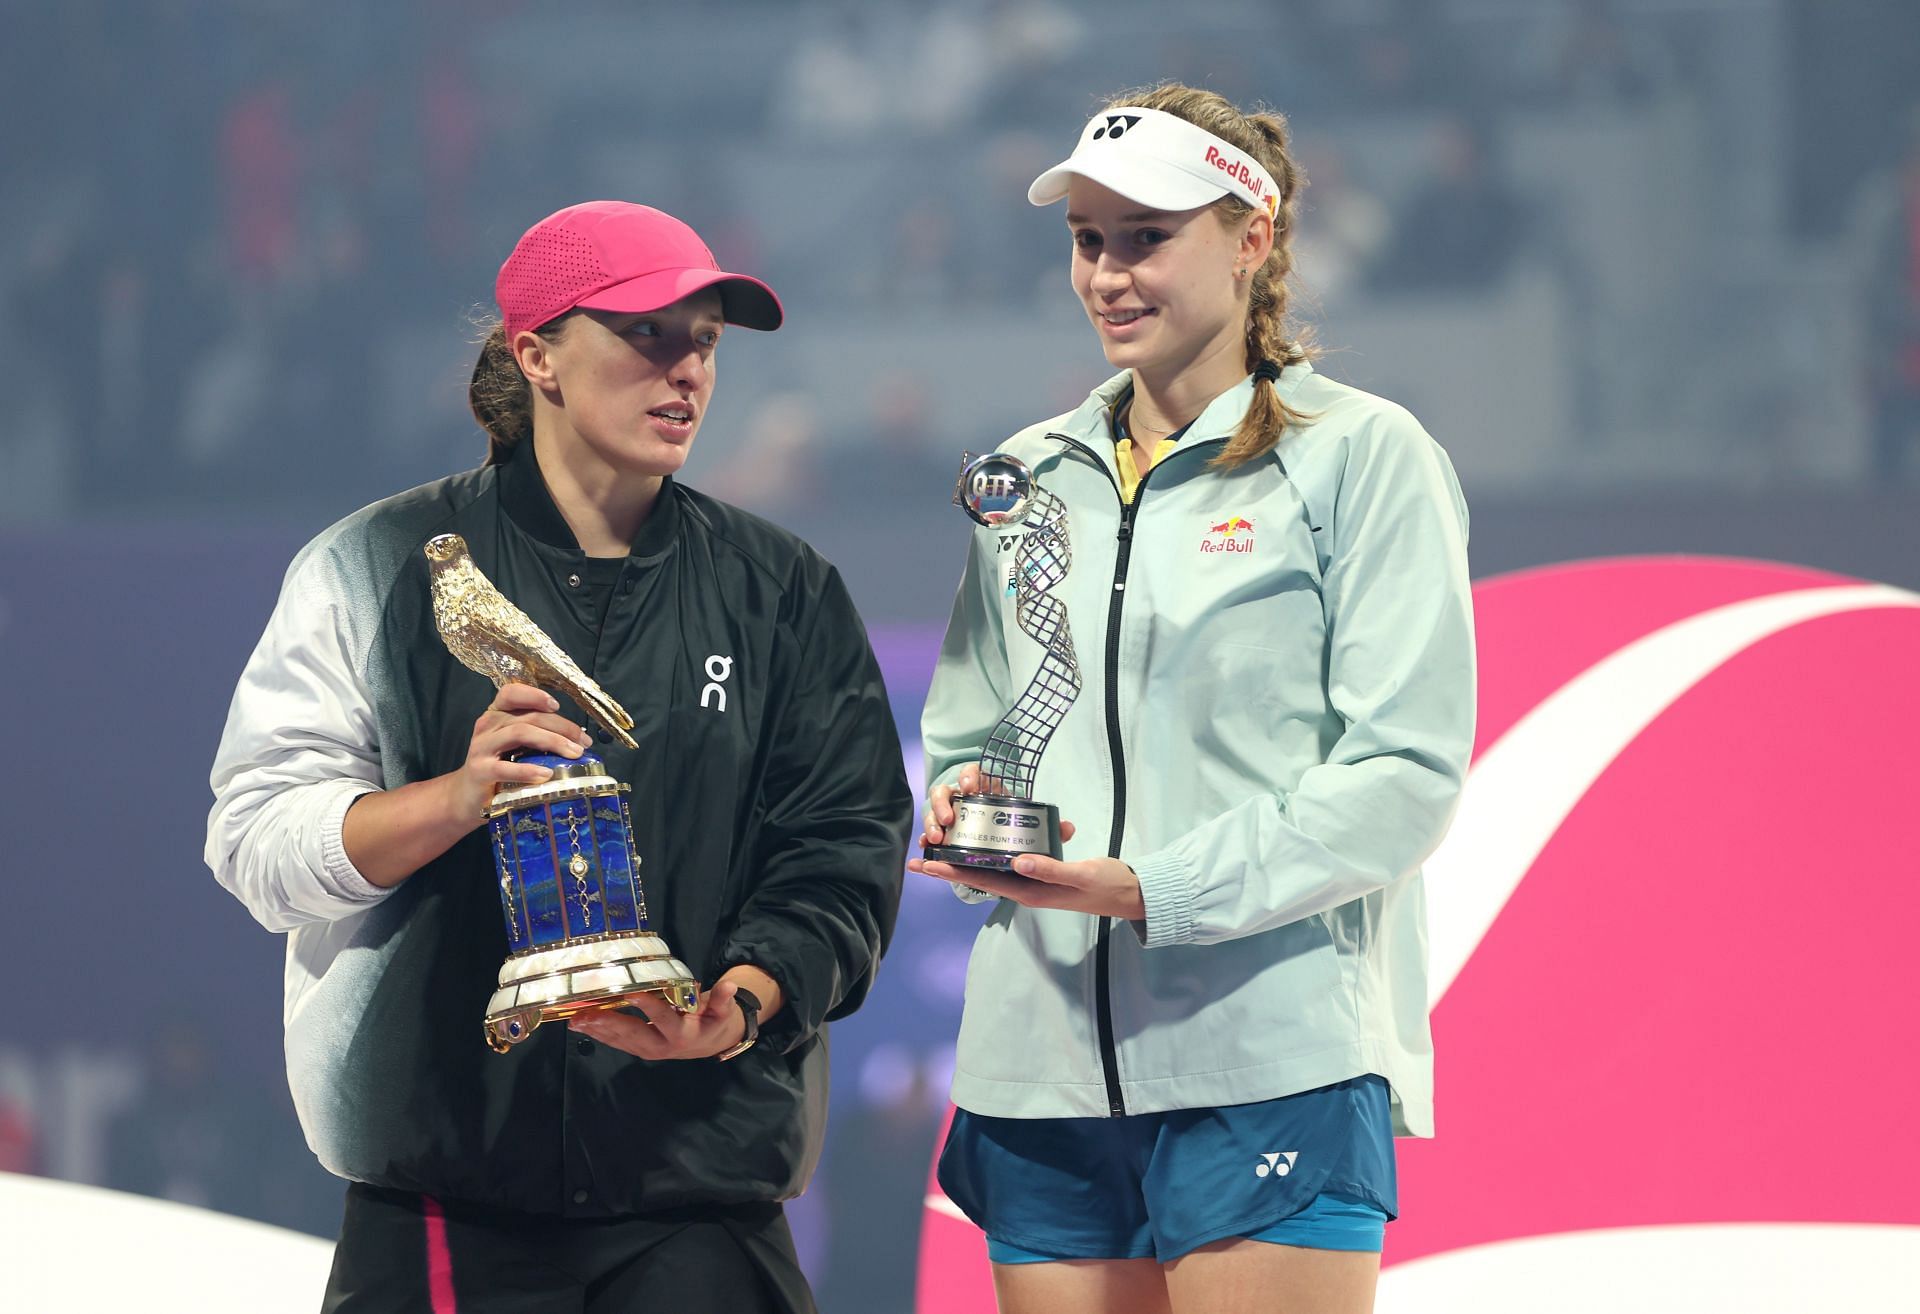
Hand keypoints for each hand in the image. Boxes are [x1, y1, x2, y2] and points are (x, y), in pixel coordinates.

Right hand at [341, 681, 593, 887]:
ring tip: (573, 754)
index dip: (535, 695)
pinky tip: (546, 774)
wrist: (465, 798)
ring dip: (552, 742)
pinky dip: (528, 770)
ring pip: (520, 732)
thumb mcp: (514, 747)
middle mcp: (487, 726)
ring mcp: (481, 748)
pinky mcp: (479, 771)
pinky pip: (505, 767)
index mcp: (496, 715)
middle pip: (528, 716)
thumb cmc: (498, 770)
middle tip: (584, 742)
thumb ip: (535, 736)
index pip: (511, 693)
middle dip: (561, 727)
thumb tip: (578, 738)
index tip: (557, 706)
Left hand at [569, 979, 750, 1060]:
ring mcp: (649, 1049)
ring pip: (621, 1041)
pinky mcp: (639, 1049)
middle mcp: (662, 1045)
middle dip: (609, 1024)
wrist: (711, 1043)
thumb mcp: (723, 1010)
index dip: (647, 1005)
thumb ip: (723, 999)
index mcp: (683, 1033)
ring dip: (598, 1030)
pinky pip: (617, 1043)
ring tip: (576, 1018)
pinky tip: (581, 1025)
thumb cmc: (714, 1021)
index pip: (663, 1017)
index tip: (631, 991)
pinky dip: (599, 1034)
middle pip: (633, 1034)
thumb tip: (730, 985)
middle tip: (585, 1014)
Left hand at [911, 849, 1140, 918]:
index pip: (983, 881)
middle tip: (919, 859)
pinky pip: (1009, 864)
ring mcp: (1033, 883)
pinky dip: (992, 855)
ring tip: (941, 851)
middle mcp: (1026, 889)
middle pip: (979, 878)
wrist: (1130, 893)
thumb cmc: (1107, 884)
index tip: (927, 866)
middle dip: (949, 869)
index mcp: (1031, 891)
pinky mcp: (1041, 874)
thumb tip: (1018, 862)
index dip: (954, 873)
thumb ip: (1052, 869)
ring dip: (965, 863)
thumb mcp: (1081, 874)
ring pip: (991, 871)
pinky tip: (984, 843)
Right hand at [920, 763, 1077, 847]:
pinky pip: (929, 832)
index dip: (969, 775)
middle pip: (946, 790)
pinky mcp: (943, 832)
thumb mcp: (1033, 829)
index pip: (974, 773)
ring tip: (937, 839)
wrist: (1002, 848)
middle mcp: (964, 800)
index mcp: (986, 791)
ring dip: (931, 821)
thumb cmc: (1014, 830)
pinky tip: (925, 850)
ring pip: (934, 810)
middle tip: (949, 819)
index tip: (970, 787)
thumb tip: (1067, 828)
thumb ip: (1049, 829)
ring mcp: (950, 814)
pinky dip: (925, 839)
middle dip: (943, 802)